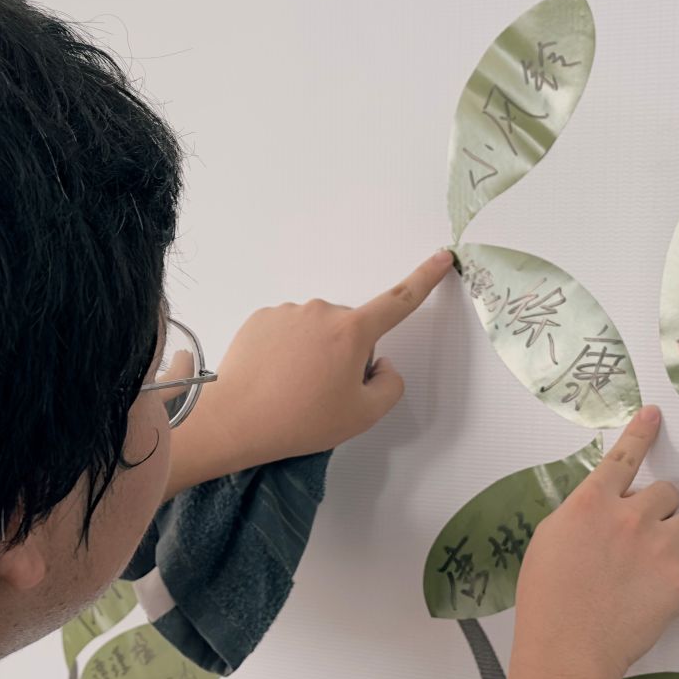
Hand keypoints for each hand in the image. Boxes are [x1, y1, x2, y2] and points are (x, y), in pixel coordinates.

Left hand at [174, 249, 457, 483]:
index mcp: (353, 332)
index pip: (399, 300)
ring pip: (318, 330)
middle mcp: (322, 311)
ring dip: (315, 352)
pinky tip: (275, 377)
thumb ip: (390, 385)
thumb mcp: (363, 415)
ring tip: (295, 389)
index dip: (425, 278)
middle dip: (348, 354)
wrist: (235, 420)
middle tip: (326, 393)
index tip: (442, 257)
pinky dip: (288, 350)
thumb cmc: (301, 420)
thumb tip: (381, 364)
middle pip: (351, 329)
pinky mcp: (261, 318)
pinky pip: (289, 331)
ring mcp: (289, 312)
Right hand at [513, 407, 678, 678]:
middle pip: (668, 491)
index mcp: (590, 503)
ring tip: (662, 558)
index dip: (642, 433)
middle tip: (644, 538)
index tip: (655, 416)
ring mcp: (658, 545)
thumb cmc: (547, 604)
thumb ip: (581, 517)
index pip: (624, 456)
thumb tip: (604, 511)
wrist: (567, 650)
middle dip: (660, 510)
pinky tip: (670, 583)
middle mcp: (629, 516)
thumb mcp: (549, 542)